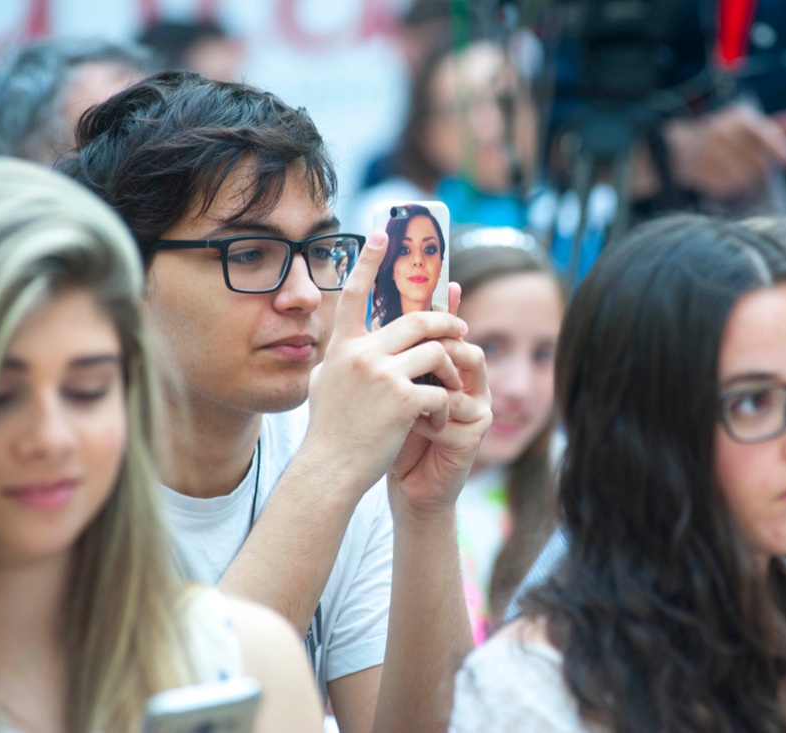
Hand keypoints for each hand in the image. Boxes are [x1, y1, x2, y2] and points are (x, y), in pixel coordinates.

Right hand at [303, 231, 468, 501]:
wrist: (330, 470)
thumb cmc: (329, 433)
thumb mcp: (324, 385)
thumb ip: (338, 360)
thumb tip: (346, 342)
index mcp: (342, 348)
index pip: (354, 294)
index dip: (368, 261)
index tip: (381, 233)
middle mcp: (361, 354)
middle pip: (416, 320)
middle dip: (445, 323)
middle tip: (461, 327)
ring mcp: (382, 374)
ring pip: (436, 351)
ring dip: (451, 366)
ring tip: (454, 382)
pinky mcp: (404, 399)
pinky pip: (441, 388)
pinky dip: (446, 403)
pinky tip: (438, 418)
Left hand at [390, 285, 492, 522]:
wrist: (409, 486)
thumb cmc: (393, 437)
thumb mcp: (385, 392)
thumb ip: (384, 359)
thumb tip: (363, 317)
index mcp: (445, 368)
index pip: (448, 329)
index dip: (448, 304)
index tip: (444, 279)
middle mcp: (467, 380)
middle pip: (461, 341)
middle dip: (437, 336)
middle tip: (410, 335)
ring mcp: (476, 403)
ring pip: (463, 369)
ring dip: (431, 378)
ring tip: (404, 391)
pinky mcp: (477, 429)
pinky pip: (454, 407)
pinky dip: (429, 414)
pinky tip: (412, 424)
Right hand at [664, 101, 785, 198]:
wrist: (678, 148)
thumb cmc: (723, 136)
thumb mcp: (749, 126)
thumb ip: (780, 125)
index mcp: (737, 117)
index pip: (764, 133)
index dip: (779, 147)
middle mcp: (722, 133)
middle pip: (758, 162)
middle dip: (759, 165)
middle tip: (747, 160)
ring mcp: (709, 154)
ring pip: (745, 177)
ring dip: (744, 177)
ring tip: (731, 166)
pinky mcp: (701, 174)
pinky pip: (729, 188)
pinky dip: (729, 185)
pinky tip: (719, 174)